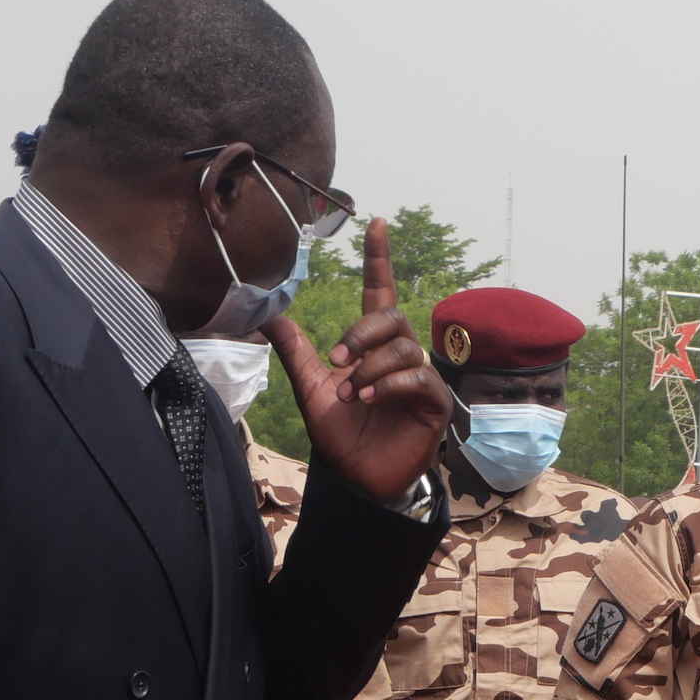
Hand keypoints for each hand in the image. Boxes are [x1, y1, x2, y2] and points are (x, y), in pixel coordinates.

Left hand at [267, 216, 448, 500]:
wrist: (357, 477)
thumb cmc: (341, 435)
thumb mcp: (310, 387)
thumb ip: (295, 351)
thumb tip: (265, 316)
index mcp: (372, 347)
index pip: (379, 293)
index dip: (379, 259)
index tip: (376, 222)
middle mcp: (400, 357)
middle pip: (391, 317)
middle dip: (360, 334)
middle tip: (335, 361)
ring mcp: (419, 380)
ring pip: (403, 348)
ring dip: (369, 367)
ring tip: (350, 395)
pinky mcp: (433, 405)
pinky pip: (417, 378)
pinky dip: (388, 385)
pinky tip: (368, 399)